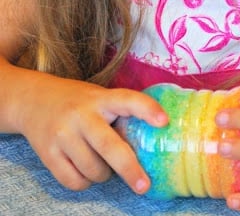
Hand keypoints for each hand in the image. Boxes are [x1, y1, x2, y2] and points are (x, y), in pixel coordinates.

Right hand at [16, 71, 167, 192]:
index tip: (164, 122)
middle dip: (130, 168)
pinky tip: (84, 170)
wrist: (32, 100)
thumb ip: (117, 114)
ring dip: (104, 174)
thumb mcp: (97, 98)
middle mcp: (81, 115)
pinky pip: (74, 181)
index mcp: (99, 98)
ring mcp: (62, 135)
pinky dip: (85, 182)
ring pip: (93, 169)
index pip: (127, 100)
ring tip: (102, 163)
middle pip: (109, 146)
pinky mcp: (48, 154)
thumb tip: (148, 141)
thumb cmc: (76, 101)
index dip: (147, 110)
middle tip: (144, 184)